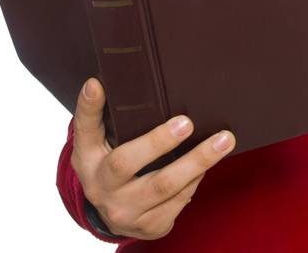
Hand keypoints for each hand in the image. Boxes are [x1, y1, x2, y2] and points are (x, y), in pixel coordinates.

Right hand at [71, 78, 233, 239]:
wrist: (113, 216)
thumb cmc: (109, 166)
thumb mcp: (97, 144)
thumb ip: (99, 116)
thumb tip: (101, 82)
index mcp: (87, 159)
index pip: (84, 130)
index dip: (89, 107)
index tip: (96, 85)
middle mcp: (101, 187)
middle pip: (126, 163)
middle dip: (159, 141)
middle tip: (186, 122)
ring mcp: (125, 211)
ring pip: (164, 185)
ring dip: (197, 161)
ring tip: (223, 141)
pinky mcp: (150, 226)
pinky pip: (179, 201)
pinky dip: (196, 179)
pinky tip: (207, 165)